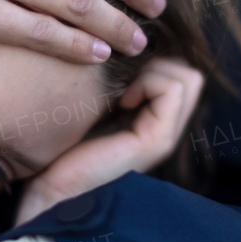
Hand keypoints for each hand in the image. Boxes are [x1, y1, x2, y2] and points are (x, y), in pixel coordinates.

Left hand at [15, 58, 203, 224]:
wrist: (50, 193)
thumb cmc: (59, 149)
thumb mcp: (90, 106)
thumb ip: (112, 85)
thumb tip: (121, 48)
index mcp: (151, 120)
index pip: (180, 71)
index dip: (153, 58)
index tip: (117, 72)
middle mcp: (165, 128)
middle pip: (190, 73)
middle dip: (158, 60)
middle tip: (123, 75)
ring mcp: (165, 136)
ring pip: (188, 77)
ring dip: (154, 70)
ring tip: (122, 89)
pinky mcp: (158, 141)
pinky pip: (172, 90)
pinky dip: (149, 82)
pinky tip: (120, 99)